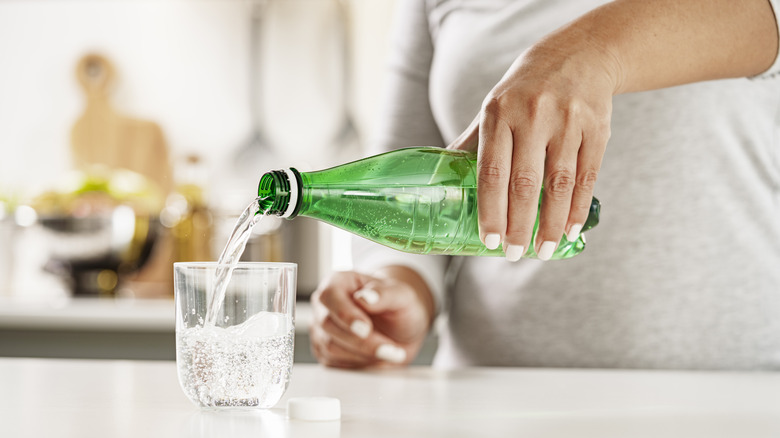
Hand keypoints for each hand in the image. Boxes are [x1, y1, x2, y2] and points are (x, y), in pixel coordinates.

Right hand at [309, 267, 433, 367]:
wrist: (401, 330)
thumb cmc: (398, 307)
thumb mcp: (402, 296)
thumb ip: (384, 294)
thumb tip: (365, 298)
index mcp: (338, 281)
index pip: (330, 295)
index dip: (345, 314)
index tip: (366, 329)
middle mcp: (324, 304)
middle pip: (329, 325)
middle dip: (362, 341)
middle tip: (391, 349)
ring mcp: (321, 328)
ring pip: (331, 347)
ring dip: (363, 354)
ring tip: (390, 352)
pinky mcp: (323, 350)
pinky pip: (333, 362)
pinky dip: (358, 363)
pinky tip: (376, 357)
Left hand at [448, 30, 619, 260]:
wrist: (580, 55)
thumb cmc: (525, 90)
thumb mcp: (494, 107)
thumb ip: (473, 143)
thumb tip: (443, 180)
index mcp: (499, 113)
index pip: (491, 171)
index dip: (490, 209)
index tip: (489, 240)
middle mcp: (533, 116)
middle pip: (525, 183)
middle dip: (519, 225)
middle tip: (514, 254)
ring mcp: (567, 122)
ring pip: (558, 184)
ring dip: (550, 224)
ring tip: (542, 251)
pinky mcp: (596, 129)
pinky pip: (586, 177)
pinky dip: (576, 208)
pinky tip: (568, 230)